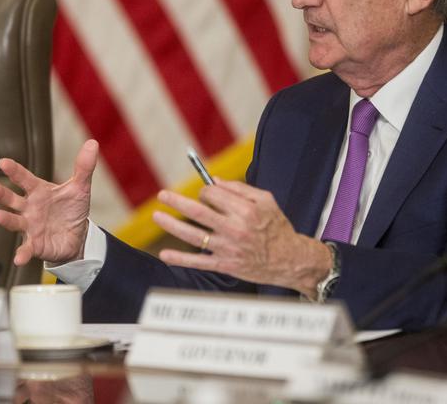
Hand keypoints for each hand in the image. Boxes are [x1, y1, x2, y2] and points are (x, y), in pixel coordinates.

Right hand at [0, 139, 97, 265]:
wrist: (77, 236)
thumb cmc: (71, 209)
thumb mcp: (80, 188)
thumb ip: (84, 167)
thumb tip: (93, 143)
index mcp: (38, 191)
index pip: (24, 178)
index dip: (14, 171)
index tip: (3, 162)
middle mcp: (29, 208)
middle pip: (12, 199)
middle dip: (2, 194)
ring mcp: (30, 226)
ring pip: (14, 222)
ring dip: (5, 220)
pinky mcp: (35, 244)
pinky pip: (26, 249)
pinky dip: (22, 253)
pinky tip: (18, 258)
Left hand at [153, 179, 332, 297]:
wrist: (290, 260)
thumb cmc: (277, 227)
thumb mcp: (266, 200)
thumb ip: (240, 188)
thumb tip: (213, 180)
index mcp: (245, 210)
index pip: (213, 194)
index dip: (204, 191)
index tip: (204, 193)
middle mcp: (235, 229)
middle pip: (198, 212)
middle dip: (177, 201)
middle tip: (162, 195)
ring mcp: (228, 248)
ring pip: (193, 235)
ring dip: (172, 225)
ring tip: (157, 216)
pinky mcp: (225, 265)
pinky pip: (199, 262)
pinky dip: (180, 259)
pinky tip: (164, 255)